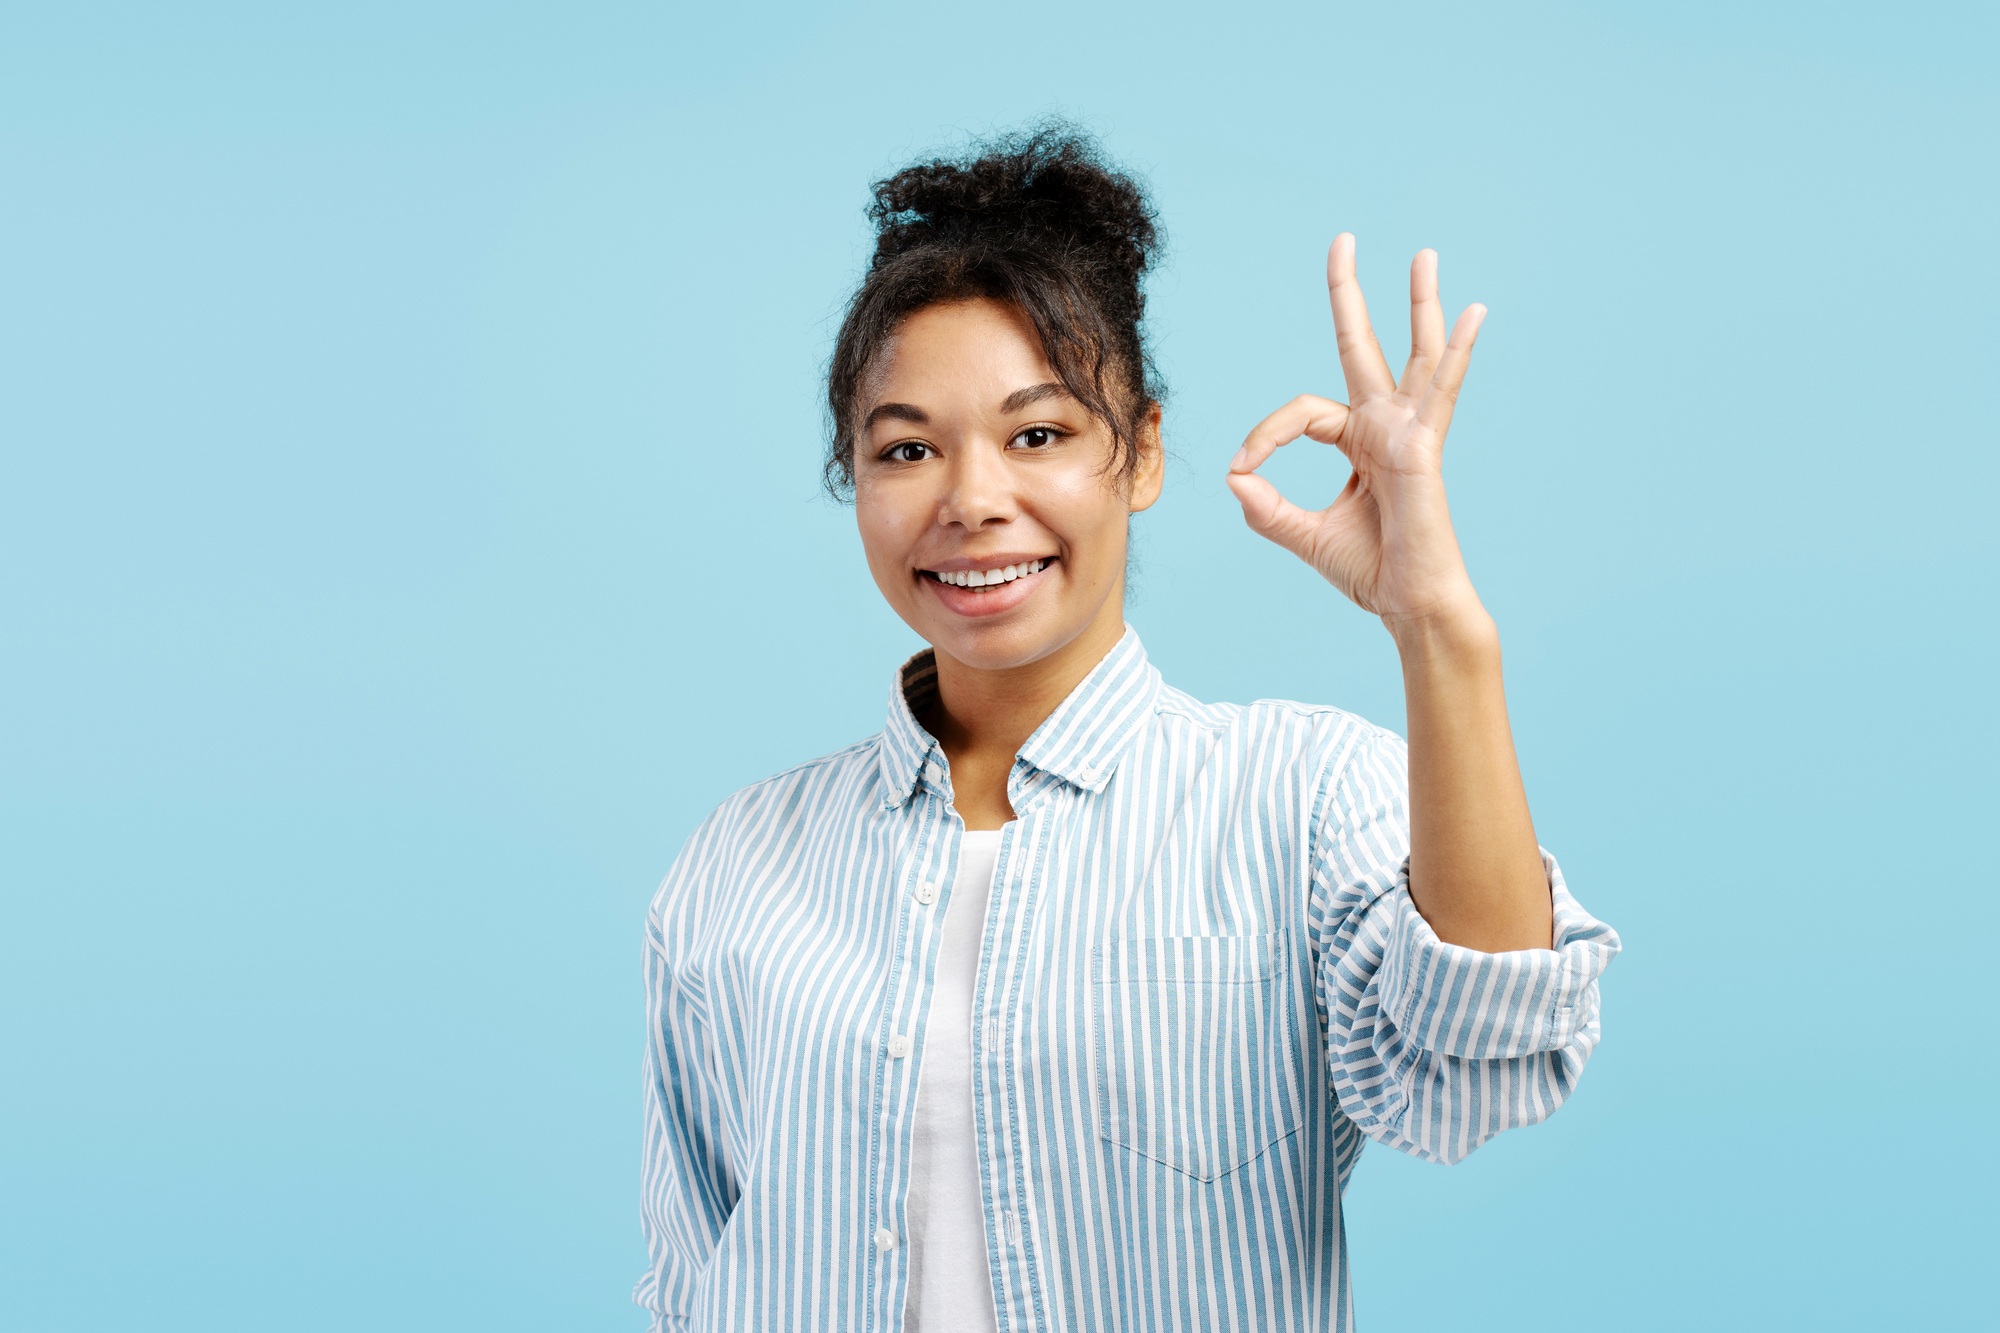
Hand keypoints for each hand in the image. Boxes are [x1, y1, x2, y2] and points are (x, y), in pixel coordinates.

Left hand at [1225, 235, 1487, 638]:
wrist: (1410, 604)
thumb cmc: (1371, 571)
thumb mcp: (1303, 535)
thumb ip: (1267, 508)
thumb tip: (1235, 479)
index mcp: (1357, 443)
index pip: (1303, 413)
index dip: (1266, 434)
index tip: (1245, 466)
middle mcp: (1384, 427)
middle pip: (1361, 345)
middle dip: (1350, 294)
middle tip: (1343, 240)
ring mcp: (1409, 431)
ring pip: (1412, 353)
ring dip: (1417, 303)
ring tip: (1424, 254)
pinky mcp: (1424, 446)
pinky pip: (1441, 390)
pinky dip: (1456, 351)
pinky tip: (1472, 312)